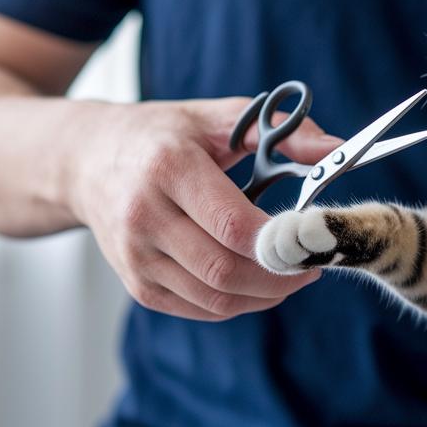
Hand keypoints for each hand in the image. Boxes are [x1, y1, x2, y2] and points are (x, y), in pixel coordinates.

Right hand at [68, 97, 342, 319]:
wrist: (87, 161)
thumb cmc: (163, 137)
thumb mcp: (219, 118)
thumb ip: (284, 132)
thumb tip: (339, 150)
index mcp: (167, 167)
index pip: (233, 225)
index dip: (281, 242)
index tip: (313, 237)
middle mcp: (144, 216)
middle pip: (225, 270)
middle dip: (281, 276)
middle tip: (312, 263)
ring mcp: (135, 257)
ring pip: (216, 298)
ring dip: (265, 295)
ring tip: (291, 274)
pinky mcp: (137, 285)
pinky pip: (201, 308)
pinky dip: (239, 302)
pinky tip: (257, 281)